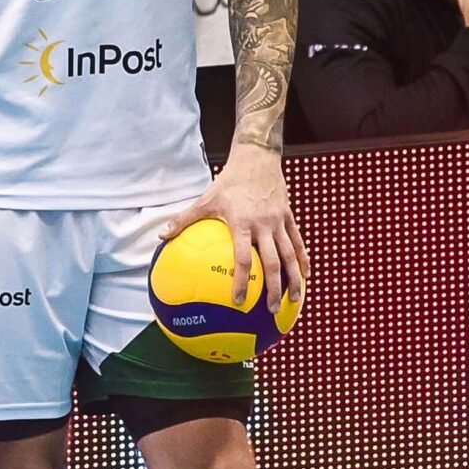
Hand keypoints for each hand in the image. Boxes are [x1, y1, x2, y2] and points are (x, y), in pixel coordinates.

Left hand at [160, 147, 305, 311]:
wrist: (257, 159)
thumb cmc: (228, 182)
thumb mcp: (205, 200)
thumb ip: (184, 219)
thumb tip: (161, 237)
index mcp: (242, 223)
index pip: (243, 259)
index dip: (242, 281)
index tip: (239, 301)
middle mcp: (263, 225)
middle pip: (272, 263)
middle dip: (273, 288)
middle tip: (270, 309)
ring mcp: (279, 222)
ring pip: (290, 255)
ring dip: (294, 279)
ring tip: (294, 300)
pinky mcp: (289, 217)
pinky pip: (298, 242)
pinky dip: (304, 259)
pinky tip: (306, 275)